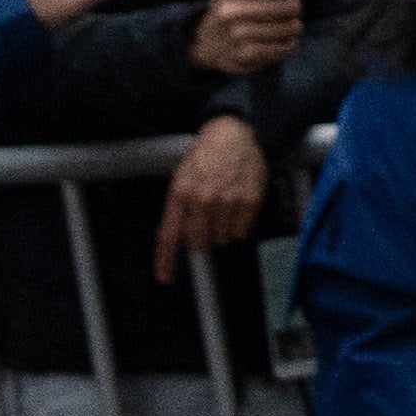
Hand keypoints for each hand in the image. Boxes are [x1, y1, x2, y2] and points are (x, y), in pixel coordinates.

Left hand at [154, 116, 267, 284]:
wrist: (232, 137)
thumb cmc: (205, 159)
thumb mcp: (181, 179)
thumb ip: (178, 209)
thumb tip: (178, 239)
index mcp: (180, 194)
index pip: (170, 235)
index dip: (166, 260)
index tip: (165, 278)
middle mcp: (202, 200)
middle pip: (199, 242)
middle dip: (201, 239)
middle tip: (206, 222)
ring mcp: (227, 201)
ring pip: (222, 238)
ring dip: (221, 229)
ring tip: (223, 205)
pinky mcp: (249, 202)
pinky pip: (241, 231)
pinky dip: (238, 225)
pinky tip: (236, 205)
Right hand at [185, 0, 320, 76]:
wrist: (207, 43)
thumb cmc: (240, 8)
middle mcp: (228, 11)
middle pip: (289, 5)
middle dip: (294, 7)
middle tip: (288, 11)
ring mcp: (236, 35)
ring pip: (291, 27)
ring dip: (293, 27)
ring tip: (284, 26)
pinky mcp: (245, 56)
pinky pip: (286, 47)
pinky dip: (289, 44)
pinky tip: (280, 40)